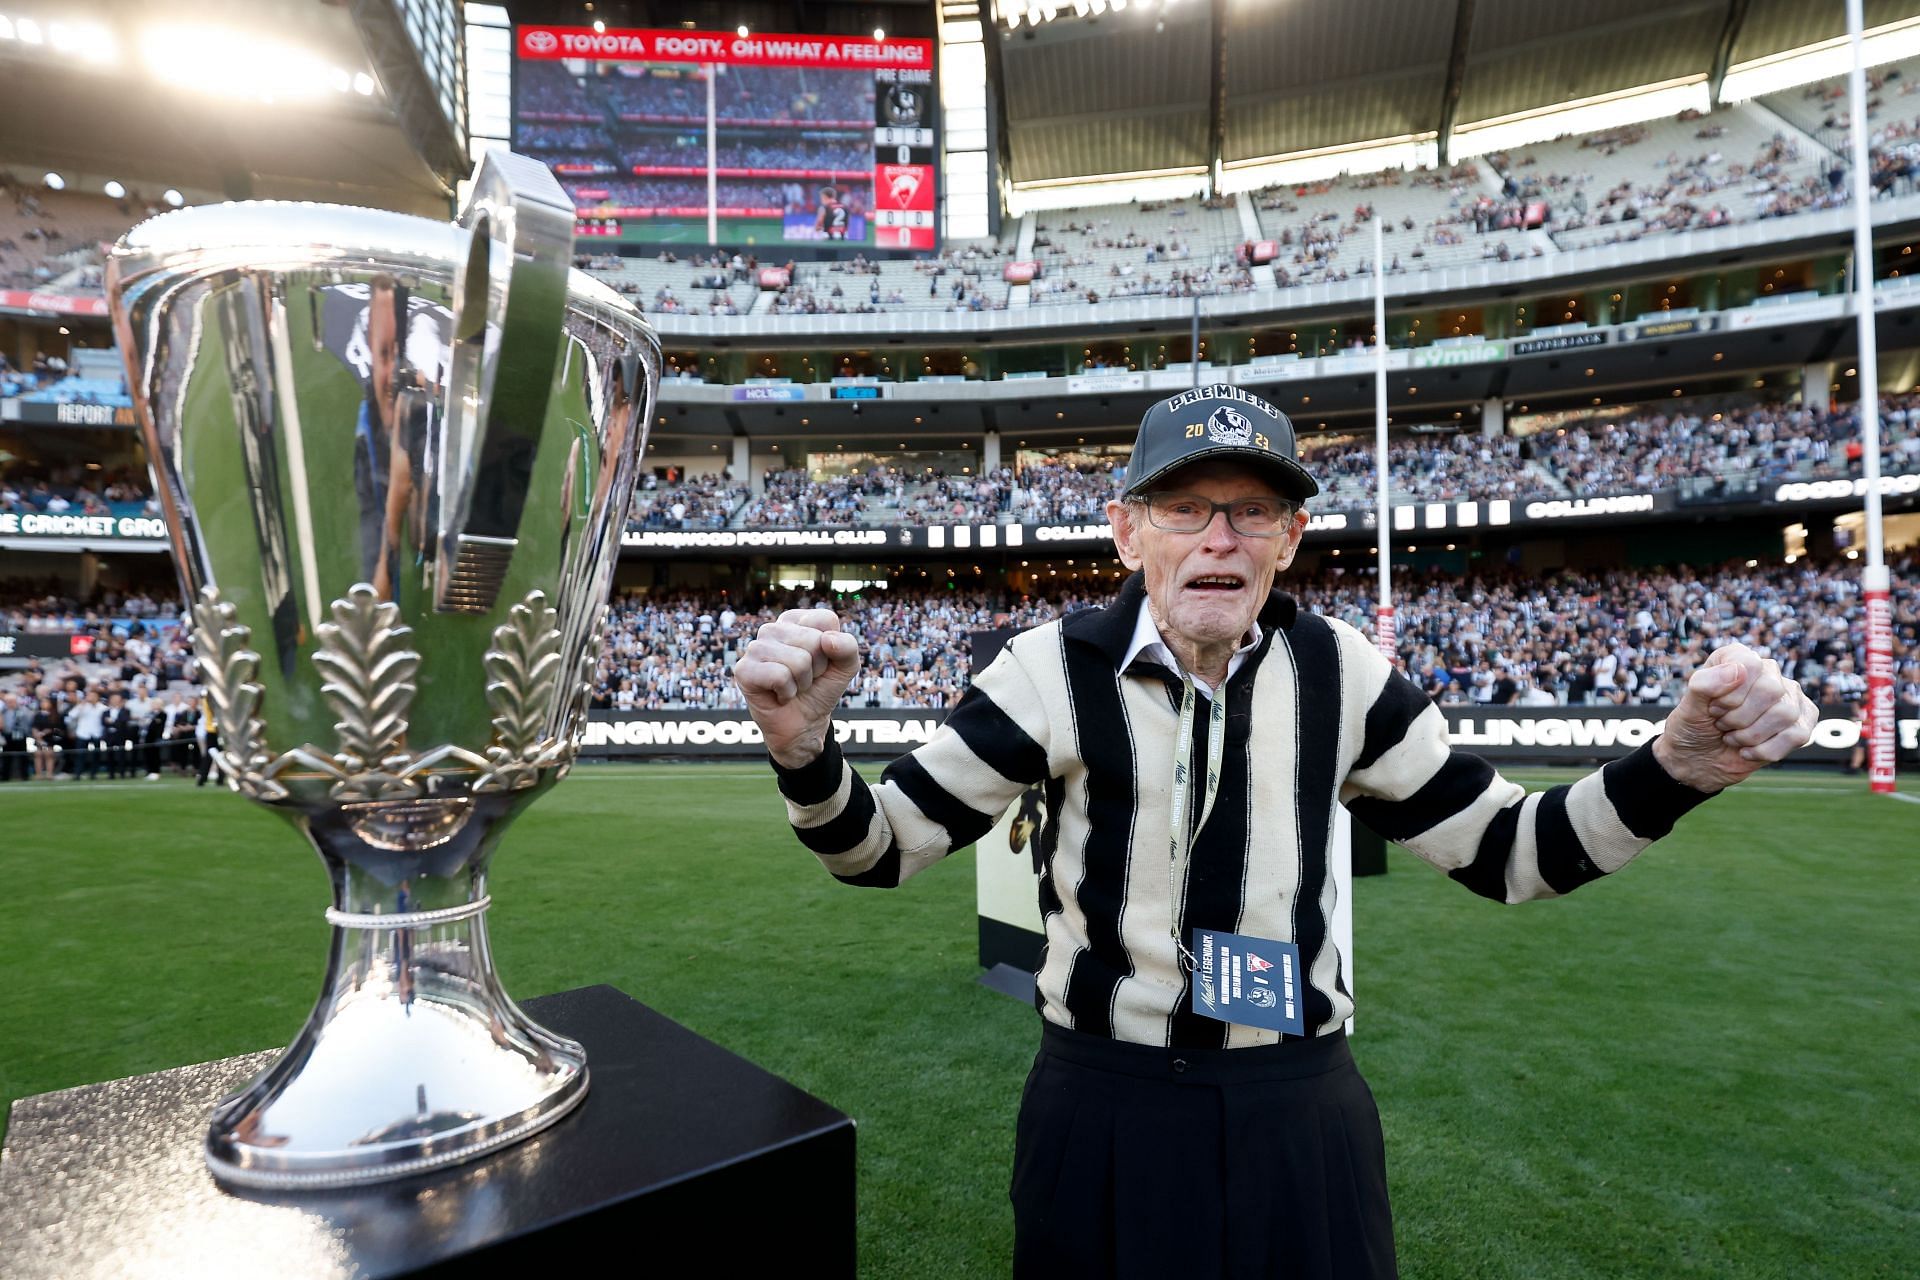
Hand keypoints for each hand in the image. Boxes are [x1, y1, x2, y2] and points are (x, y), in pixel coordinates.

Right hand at [733, 609, 861, 767]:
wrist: (805, 724)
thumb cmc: (820, 690)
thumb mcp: (845, 666)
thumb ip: (848, 646)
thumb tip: (827, 640)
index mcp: (794, 620)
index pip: (825, 620)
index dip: (831, 648)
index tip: (820, 662)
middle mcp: (771, 629)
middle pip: (813, 641)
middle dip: (817, 667)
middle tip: (805, 678)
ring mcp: (755, 648)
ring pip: (798, 660)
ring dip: (802, 682)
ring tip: (793, 686)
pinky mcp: (744, 670)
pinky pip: (780, 676)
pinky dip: (787, 692)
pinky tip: (779, 695)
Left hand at [1654, 643, 1817, 791]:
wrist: (1699, 760)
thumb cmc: (1694, 726)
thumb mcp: (1688, 706)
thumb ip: (1705, 684)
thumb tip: (1739, 670)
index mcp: (1738, 657)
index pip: (1750, 665)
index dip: (1730, 694)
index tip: (1712, 709)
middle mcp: (1769, 673)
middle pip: (1771, 690)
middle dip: (1739, 717)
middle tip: (1722, 724)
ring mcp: (1789, 698)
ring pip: (1785, 714)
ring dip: (1751, 735)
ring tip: (1733, 737)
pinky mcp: (1800, 724)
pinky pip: (1797, 736)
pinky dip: (1765, 751)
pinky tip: (1747, 751)